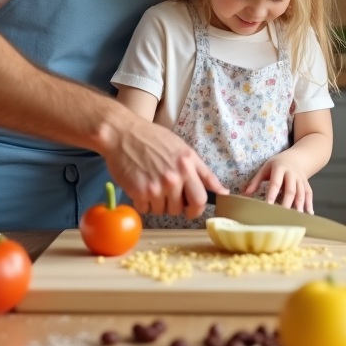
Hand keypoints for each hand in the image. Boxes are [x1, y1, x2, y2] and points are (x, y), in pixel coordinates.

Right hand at [100, 112, 225, 219]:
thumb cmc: (153, 139)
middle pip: (184, 209)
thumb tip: (223, 192)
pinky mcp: (139, 192)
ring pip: (164, 211)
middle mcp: (175, 176)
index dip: (198, 208)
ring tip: (152, 185)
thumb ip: (203, 172)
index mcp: (188, 164)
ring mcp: (157, 186)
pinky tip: (140, 187)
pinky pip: (146, 210)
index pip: (202, 198)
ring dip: (159, 204)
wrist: (122, 134)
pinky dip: (143, 203)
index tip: (193, 208)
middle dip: (179, 208)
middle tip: (170, 198)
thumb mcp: (183, 149)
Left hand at [243, 156, 314, 213]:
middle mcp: (292, 174)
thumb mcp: (265, 168)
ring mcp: (300, 179)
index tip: (268, 206)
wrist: (296, 158)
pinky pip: (309, 193)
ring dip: (299, 205)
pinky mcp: (306, 184)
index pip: (275, 183)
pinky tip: (309, 213)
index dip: (272, 194)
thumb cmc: (277, 165)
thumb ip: (255, 181)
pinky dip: (309, 203)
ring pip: (301, 192)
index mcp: (280, 168)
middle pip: (291, 190)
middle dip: (287, 203)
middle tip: (282, 216)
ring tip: (296, 217)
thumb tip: (244, 195)